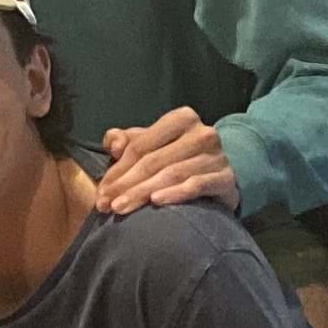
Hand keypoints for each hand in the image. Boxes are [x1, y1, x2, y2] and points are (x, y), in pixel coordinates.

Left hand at [93, 107, 239, 215]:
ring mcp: (217, 156)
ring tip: (121, 208)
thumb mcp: (149, 144)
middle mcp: (202, 133)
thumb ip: (126, 141)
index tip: (101, 191)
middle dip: (126, 184)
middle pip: (154, 161)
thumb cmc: (175, 158)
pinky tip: (156, 202)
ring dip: (142, 193)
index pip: (141, 145)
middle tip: (105, 204)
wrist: (217, 176)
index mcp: (181, 118)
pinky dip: (175, 194)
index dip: (117, 169)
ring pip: (171, 174)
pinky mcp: (226, 178)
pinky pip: (197, 185)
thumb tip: (113, 145)